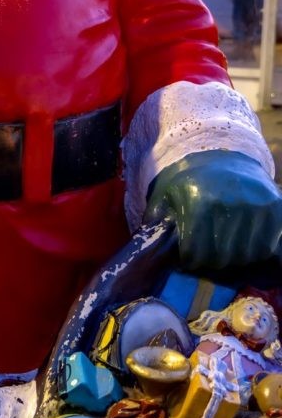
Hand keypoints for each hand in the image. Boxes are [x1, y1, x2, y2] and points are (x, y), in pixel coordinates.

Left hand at [144, 150, 281, 270]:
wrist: (224, 154)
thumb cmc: (190, 178)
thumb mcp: (165, 193)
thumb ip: (155, 220)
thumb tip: (148, 249)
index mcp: (200, 202)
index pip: (195, 252)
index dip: (189, 261)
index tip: (188, 259)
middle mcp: (230, 204)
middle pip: (220, 258)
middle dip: (210, 263)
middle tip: (206, 257)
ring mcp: (256, 207)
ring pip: (245, 257)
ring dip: (233, 261)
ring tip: (224, 252)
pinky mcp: (275, 209)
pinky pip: (267, 248)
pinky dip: (255, 255)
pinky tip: (244, 248)